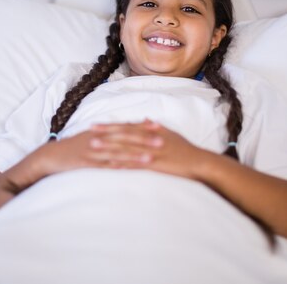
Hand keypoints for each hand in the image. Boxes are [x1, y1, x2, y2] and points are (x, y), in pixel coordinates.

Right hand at [30, 129, 154, 177]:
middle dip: (144, 140)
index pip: (126, 127)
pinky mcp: (85, 163)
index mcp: (102, 131)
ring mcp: (92, 150)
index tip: (161, 128)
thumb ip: (108, 135)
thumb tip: (125, 133)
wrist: (50, 156)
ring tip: (151, 157)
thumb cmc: (73, 148)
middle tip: (163, 141)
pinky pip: (103, 165)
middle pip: (125, 138)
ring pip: (117, 152)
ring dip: (134, 154)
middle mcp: (100, 138)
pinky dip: (116, 167)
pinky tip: (128, 170)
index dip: (143, 128)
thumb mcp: (91, 138)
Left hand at [90, 119, 210, 179]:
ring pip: (126, 147)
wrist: (198, 162)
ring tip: (93, 146)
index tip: (95, 125)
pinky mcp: (155, 164)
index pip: (126, 126)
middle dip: (105, 133)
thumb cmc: (185, 149)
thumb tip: (146, 120)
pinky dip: (123, 164)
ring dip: (109, 147)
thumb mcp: (170, 134)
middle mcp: (149, 139)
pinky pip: (136, 164)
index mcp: (150, 131)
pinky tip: (110, 165)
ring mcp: (151, 151)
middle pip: (123, 134)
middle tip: (88, 132)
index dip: (110, 126)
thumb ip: (155, 127)